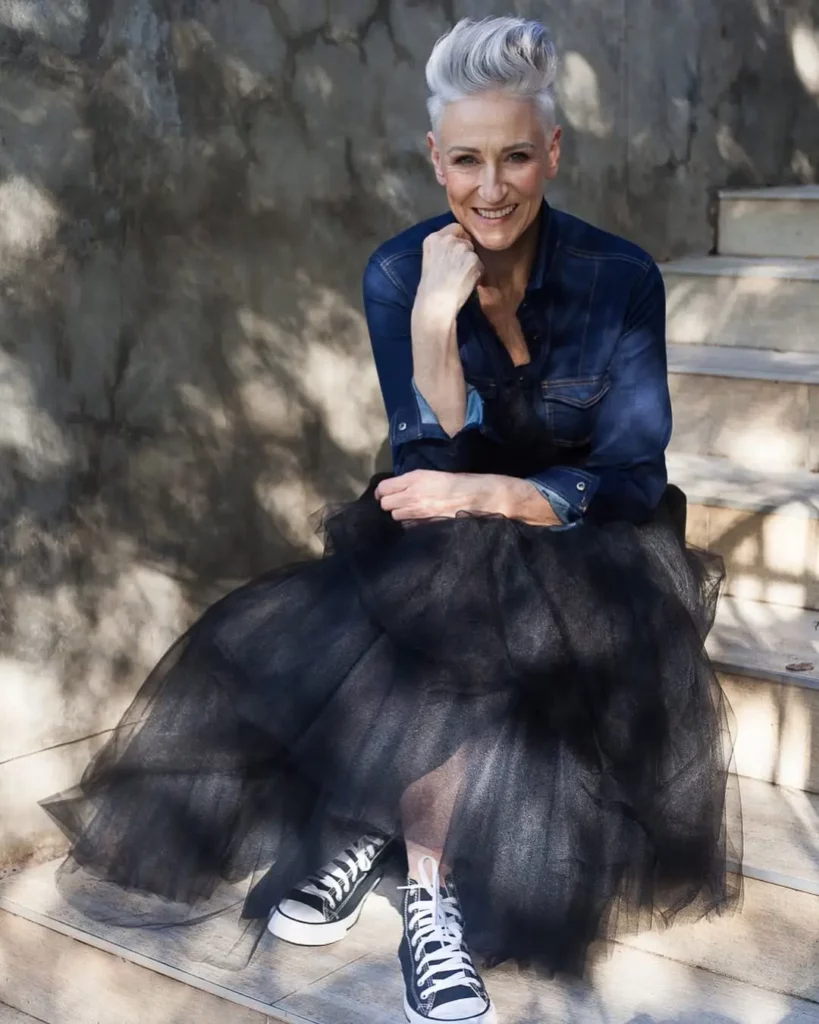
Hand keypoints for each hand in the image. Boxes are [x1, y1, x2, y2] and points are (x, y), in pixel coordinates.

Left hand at [375, 472, 562, 525]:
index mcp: (415, 478)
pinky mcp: (428, 525)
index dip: (384, 492)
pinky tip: (422, 520)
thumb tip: (398, 490)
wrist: (485, 497)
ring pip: (395, 517)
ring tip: (414, 512)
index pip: (383, 489)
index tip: (389, 494)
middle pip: (386, 505)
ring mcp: (420, 512)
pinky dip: (412, 524)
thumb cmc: (464, 482)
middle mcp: (413, 495)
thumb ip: (416, 482)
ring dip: (401, 514)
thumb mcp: (437, 476)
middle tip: (402, 503)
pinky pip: (410, 526)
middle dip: (391, 504)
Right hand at [413, 224, 483, 330]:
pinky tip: (465, 284)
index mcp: (433, 239)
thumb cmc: (431, 288)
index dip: (459, 239)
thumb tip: (461, 246)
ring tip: (459, 279)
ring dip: (471, 265)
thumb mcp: (430, 260)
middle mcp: (448, 240)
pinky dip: (476, 275)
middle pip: (466, 241)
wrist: (436, 302)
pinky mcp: (474, 260)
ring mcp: (462, 249)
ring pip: (474, 254)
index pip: (456, 228)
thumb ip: (443, 249)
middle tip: (457, 271)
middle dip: (466, 253)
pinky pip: (480, 266)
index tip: (456, 253)